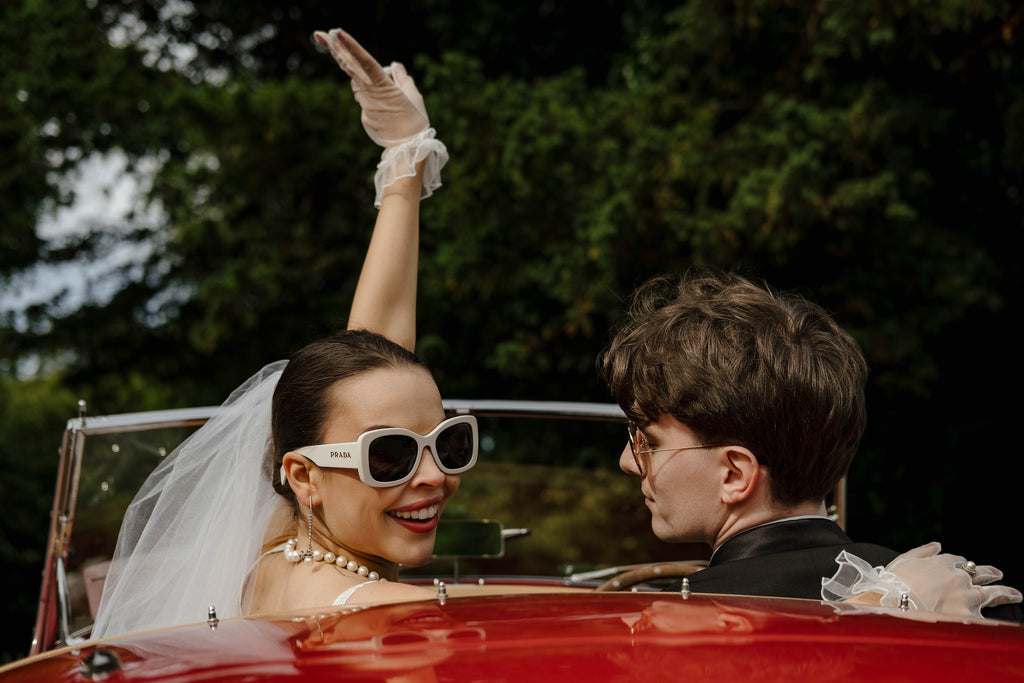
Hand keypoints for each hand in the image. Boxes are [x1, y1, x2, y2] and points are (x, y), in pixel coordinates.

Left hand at [313, 29, 429, 146]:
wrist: (408, 152)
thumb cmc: (415, 123)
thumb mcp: (413, 97)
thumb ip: (403, 79)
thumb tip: (394, 66)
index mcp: (384, 88)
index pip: (365, 62)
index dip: (351, 46)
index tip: (336, 33)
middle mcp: (370, 96)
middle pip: (350, 69)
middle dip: (335, 50)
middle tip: (319, 34)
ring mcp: (365, 108)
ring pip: (360, 84)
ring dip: (368, 78)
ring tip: (393, 89)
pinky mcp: (365, 117)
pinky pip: (367, 100)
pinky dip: (376, 97)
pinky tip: (393, 109)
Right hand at [885, 542, 1021, 616]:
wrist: (894, 606)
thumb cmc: (892, 584)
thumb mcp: (902, 561)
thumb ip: (922, 552)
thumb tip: (937, 544)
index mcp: (940, 563)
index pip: (956, 560)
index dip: (961, 562)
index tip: (964, 565)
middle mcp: (957, 577)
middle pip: (978, 572)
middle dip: (989, 572)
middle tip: (997, 573)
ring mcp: (965, 597)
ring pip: (991, 593)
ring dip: (1004, 592)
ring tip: (1015, 595)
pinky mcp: (968, 617)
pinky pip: (986, 618)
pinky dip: (995, 619)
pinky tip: (1003, 620)